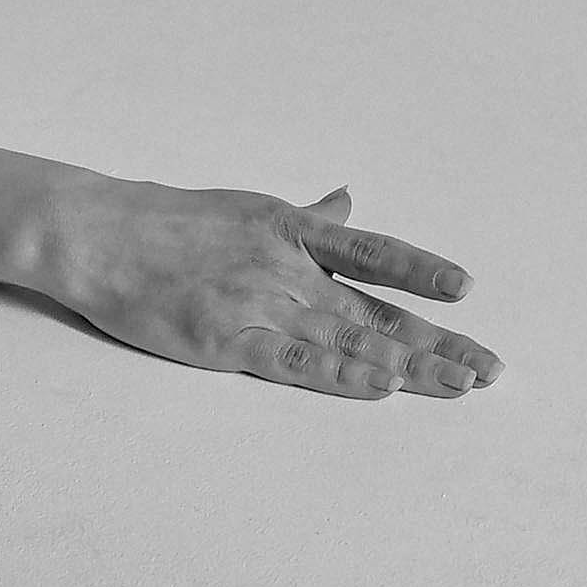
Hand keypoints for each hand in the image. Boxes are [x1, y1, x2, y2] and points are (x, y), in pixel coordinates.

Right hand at [52, 180, 499, 399]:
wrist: (98, 234)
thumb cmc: (169, 221)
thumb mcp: (246, 208)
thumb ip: (305, 218)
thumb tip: (346, 200)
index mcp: (290, 230)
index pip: (372, 252)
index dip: (421, 270)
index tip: (466, 290)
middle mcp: (285, 266)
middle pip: (374, 311)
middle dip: (436, 342)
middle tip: (487, 369)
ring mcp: (257, 304)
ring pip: (348, 342)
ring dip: (407, 367)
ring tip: (455, 385)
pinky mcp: (226, 341)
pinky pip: (295, 362)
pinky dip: (341, 375)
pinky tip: (380, 386)